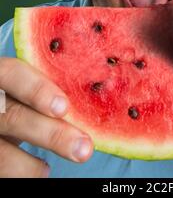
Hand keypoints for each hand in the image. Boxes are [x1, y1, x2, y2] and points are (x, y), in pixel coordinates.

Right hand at [0, 58, 92, 177]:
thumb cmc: (18, 96)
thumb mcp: (24, 87)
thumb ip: (43, 90)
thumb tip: (91, 102)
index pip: (10, 73)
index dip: (36, 89)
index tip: (64, 107)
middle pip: (12, 116)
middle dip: (52, 134)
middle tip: (84, 147)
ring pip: (2, 153)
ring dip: (36, 164)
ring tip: (66, 163)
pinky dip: (23, 172)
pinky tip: (43, 170)